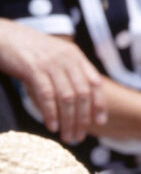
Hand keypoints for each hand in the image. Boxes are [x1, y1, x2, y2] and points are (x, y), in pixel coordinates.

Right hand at [0, 23, 105, 143]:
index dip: (99, 104)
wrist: (5, 36)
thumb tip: (83, 104)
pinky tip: (52, 127)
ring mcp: (50, 63)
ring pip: (67, 98)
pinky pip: (47, 96)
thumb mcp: (57, 57)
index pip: (95, 83)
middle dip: (83, 120)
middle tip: (79, 137)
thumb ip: (71, 74)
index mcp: (75, 56)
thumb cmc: (32, 52)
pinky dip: (51, 114)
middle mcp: (66, 58)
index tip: (99, 122)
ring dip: (68, 122)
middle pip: (82, 95)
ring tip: (67, 137)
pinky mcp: (33, 68)